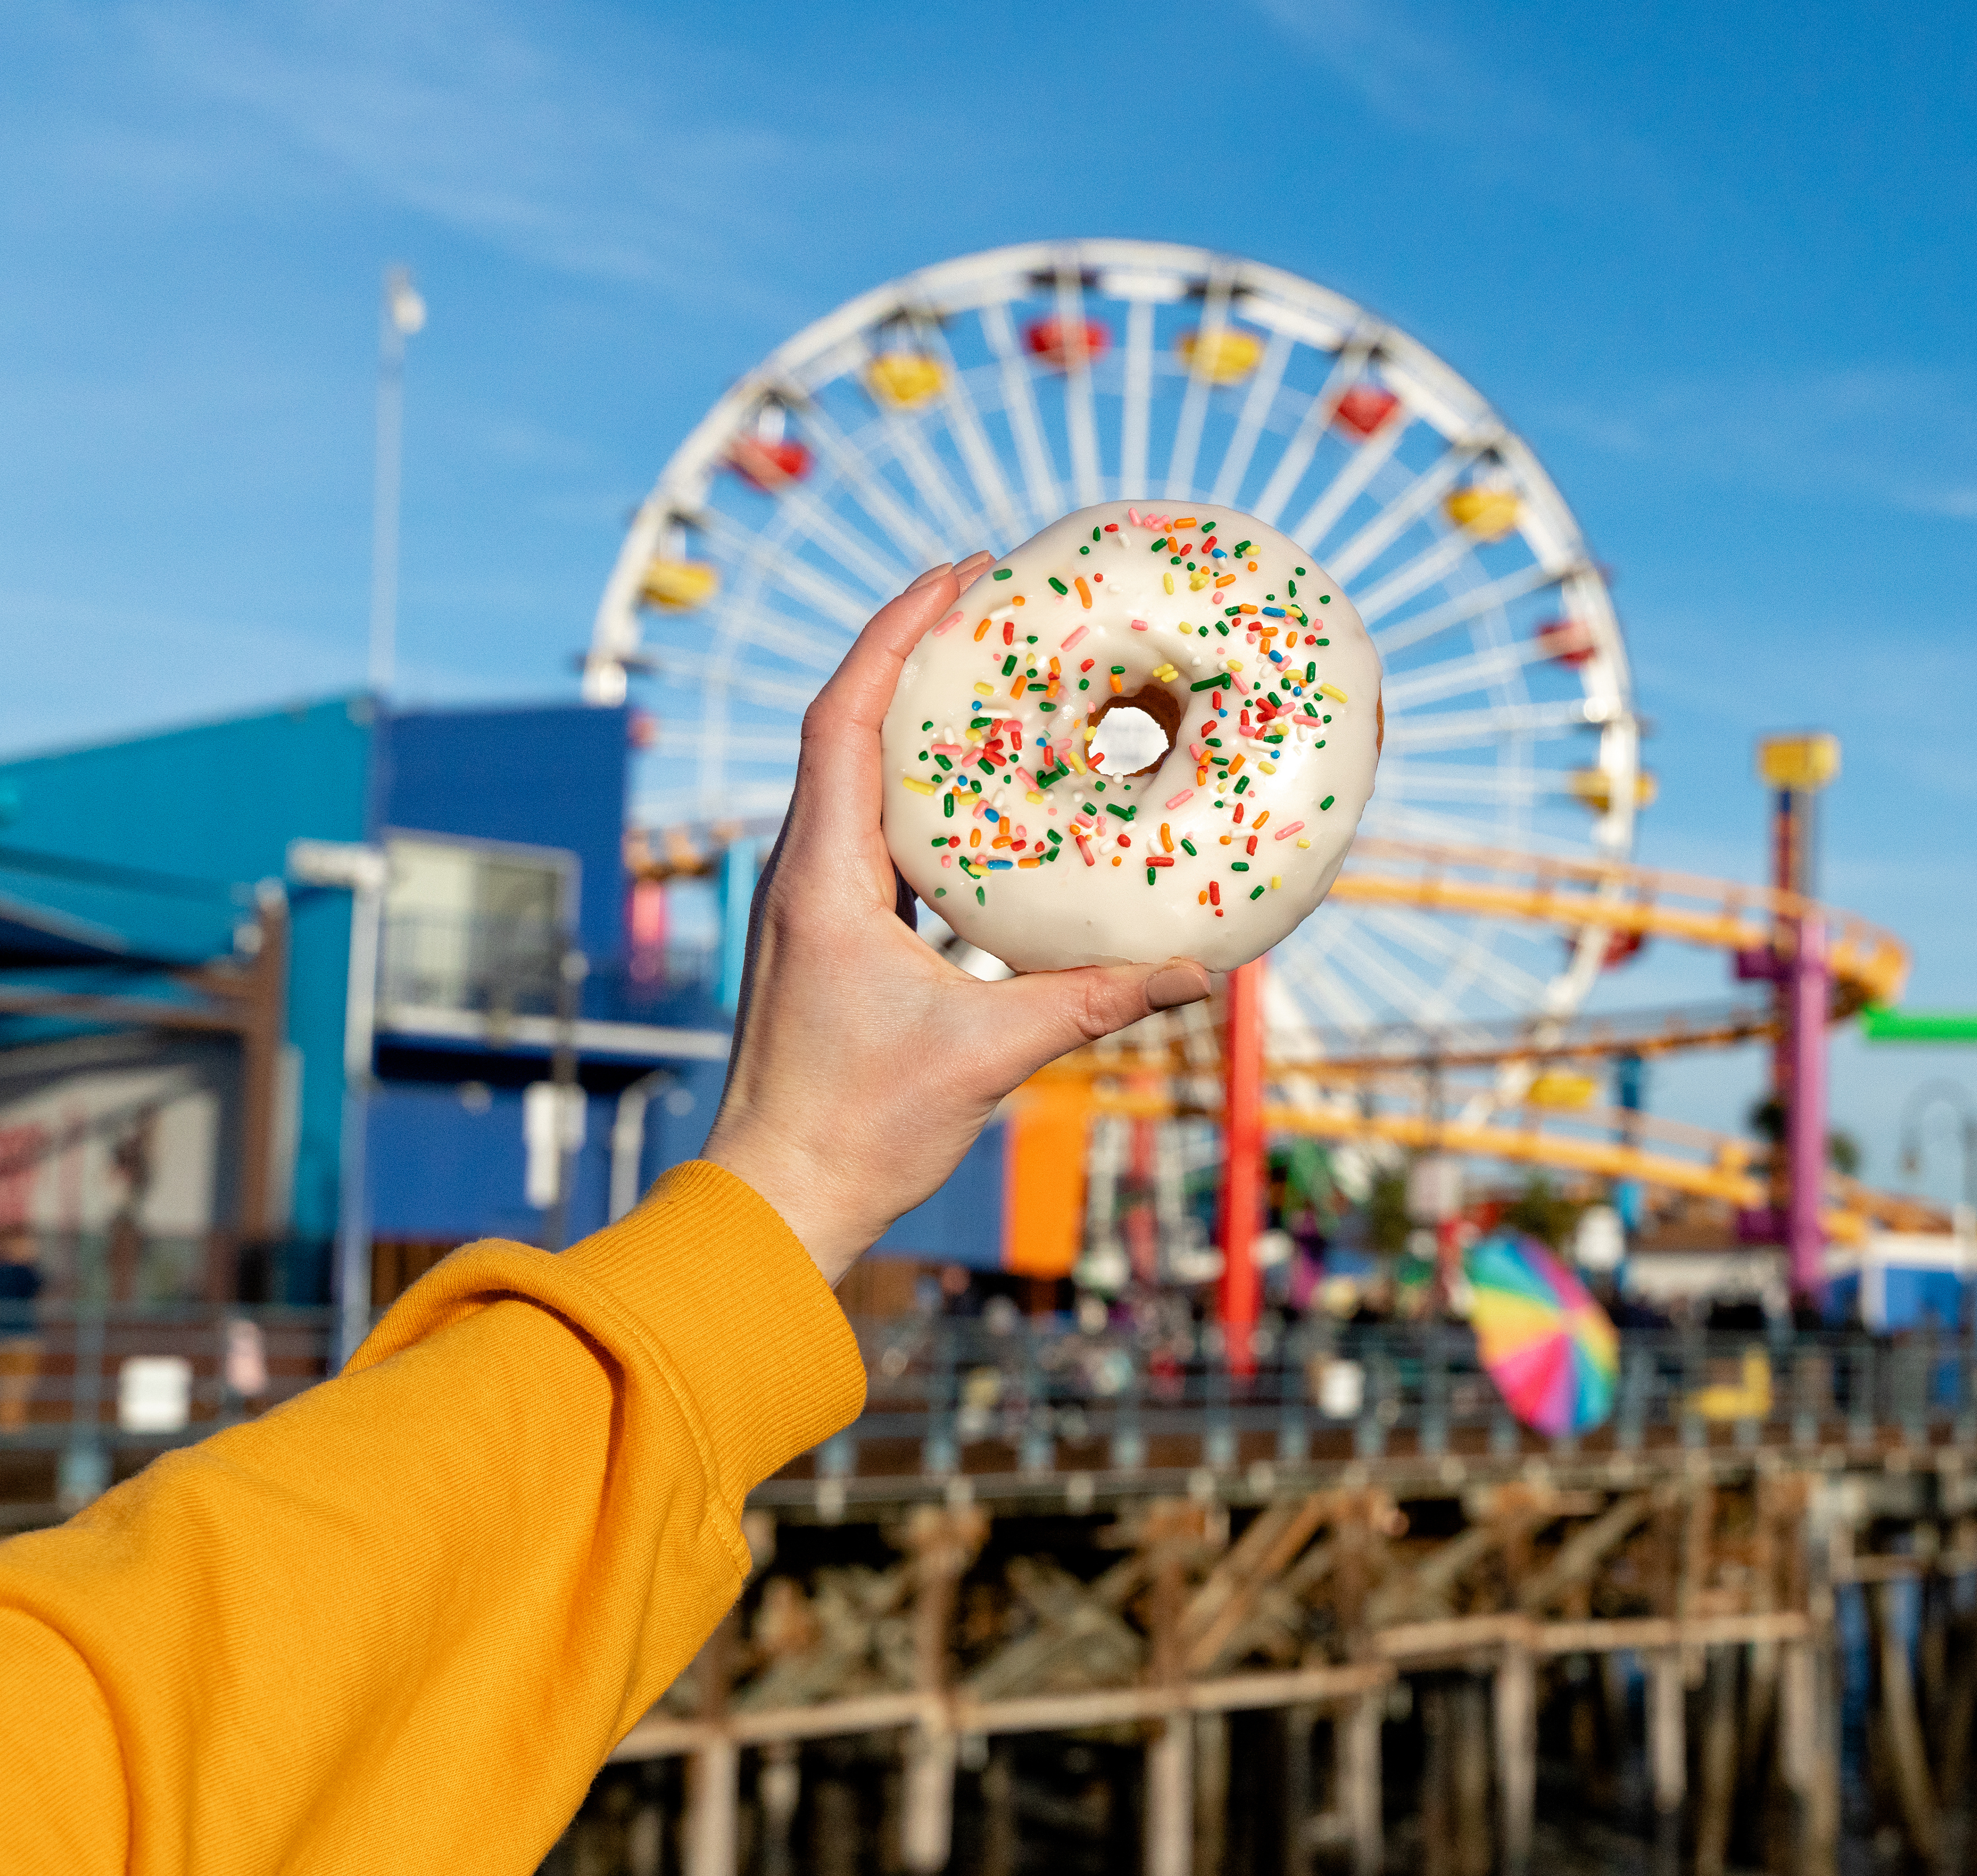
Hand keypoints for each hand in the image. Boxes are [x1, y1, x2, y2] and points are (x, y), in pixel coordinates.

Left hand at [702, 553, 1211, 1279]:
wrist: (779, 1198)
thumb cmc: (859, 1128)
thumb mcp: (990, 1054)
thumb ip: (1094, 1003)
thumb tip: (1197, 971)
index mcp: (824, 875)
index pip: (846, 717)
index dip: (897, 634)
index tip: (958, 575)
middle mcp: (804, 871)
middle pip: (847, 723)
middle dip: (913, 650)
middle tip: (991, 601)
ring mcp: (810, 900)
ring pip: (851, 773)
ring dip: (913, 715)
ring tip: (991, 674)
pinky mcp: (829, 932)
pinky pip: (869, 827)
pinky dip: (919, 786)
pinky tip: (979, 791)